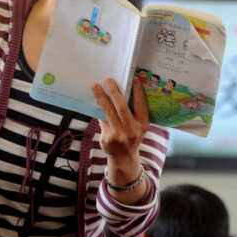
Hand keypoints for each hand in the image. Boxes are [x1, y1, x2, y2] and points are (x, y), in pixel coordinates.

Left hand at [93, 78, 149, 195]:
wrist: (124, 158)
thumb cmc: (131, 137)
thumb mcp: (138, 127)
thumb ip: (132, 114)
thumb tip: (119, 92)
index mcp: (143, 125)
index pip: (140, 105)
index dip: (138, 92)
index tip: (134, 78)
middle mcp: (132, 131)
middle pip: (122, 107)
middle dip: (115, 92)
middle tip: (108, 79)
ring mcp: (120, 135)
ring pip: (108, 112)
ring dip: (101, 97)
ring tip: (95, 85)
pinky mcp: (108, 138)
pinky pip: (102, 120)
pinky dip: (98, 109)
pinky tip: (93, 99)